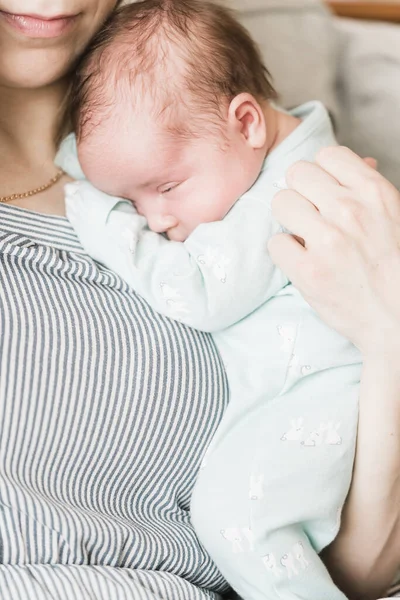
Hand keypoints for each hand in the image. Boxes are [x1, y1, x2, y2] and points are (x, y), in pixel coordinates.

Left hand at [268, 146, 399, 356]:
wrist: (397, 318)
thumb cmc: (395, 267)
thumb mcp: (393, 217)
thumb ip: (369, 190)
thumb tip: (360, 161)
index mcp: (375, 193)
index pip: (327, 155)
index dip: (321, 173)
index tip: (323, 191)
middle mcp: (350, 210)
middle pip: (297, 173)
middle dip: (301, 192)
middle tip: (310, 214)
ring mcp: (327, 241)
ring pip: (281, 202)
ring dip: (289, 220)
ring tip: (305, 237)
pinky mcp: (307, 272)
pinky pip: (275, 243)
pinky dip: (285, 253)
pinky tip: (302, 261)